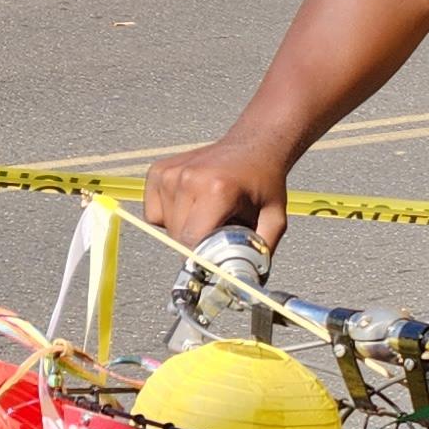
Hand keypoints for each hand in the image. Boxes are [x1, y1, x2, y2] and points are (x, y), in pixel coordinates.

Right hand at [147, 132, 291, 253]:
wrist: (253, 146)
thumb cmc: (264, 182)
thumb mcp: (274, 219)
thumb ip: (261, 251)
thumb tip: (247, 281)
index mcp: (216, 190)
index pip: (193, 240)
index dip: (202, 256)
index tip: (214, 259)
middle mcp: (187, 179)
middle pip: (178, 236)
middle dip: (197, 244)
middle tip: (218, 232)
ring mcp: (169, 173)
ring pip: (165, 226)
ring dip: (184, 229)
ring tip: (209, 213)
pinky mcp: (157, 172)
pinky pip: (154, 212)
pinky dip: (169, 217)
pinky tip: (192, 204)